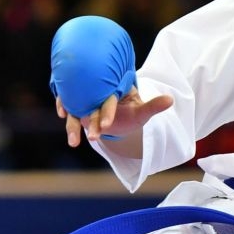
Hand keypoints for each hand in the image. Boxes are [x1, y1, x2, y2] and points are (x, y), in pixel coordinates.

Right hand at [55, 87, 174, 147]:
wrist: (118, 116)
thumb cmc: (131, 112)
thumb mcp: (142, 112)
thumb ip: (153, 106)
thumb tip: (171, 100)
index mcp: (114, 91)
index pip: (109, 100)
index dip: (107, 112)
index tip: (106, 126)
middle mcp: (99, 94)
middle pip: (92, 105)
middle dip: (92, 122)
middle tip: (94, 138)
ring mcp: (87, 101)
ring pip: (77, 110)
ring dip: (73, 126)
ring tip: (73, 143)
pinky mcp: (77, 107)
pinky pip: (68, 108)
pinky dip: (63, 109)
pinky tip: (63, 120)